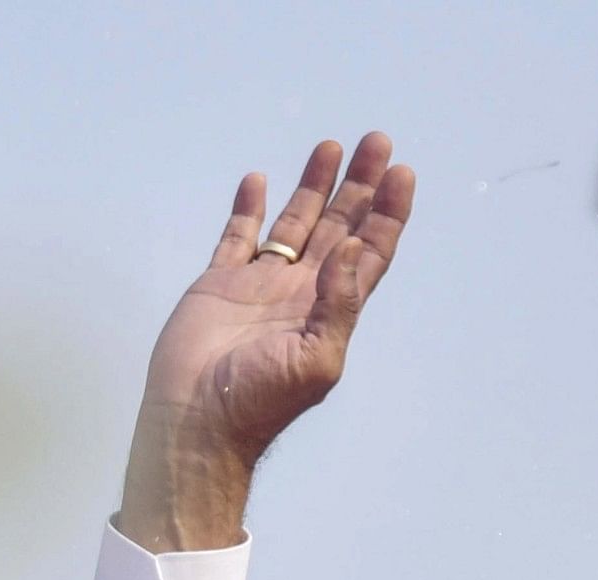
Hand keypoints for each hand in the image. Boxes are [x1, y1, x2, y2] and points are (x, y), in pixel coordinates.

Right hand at [115, 134, 416, 553]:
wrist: (196, 421)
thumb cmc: (258, 401)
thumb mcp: (316, 359)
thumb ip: (338, 303)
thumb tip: (350, 248)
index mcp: (329, 309)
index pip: (368, 251)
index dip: (388, 213)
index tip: (402, 173)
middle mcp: (300, 291)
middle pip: (339, 226)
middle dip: (360, 185)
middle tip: (378, 140)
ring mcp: (260, 284)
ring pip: (293, 222)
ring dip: (313, 186)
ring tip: (331, 146)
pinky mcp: (219, 283)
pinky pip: (238, 237)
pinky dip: (249, 209)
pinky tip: (259, 181)